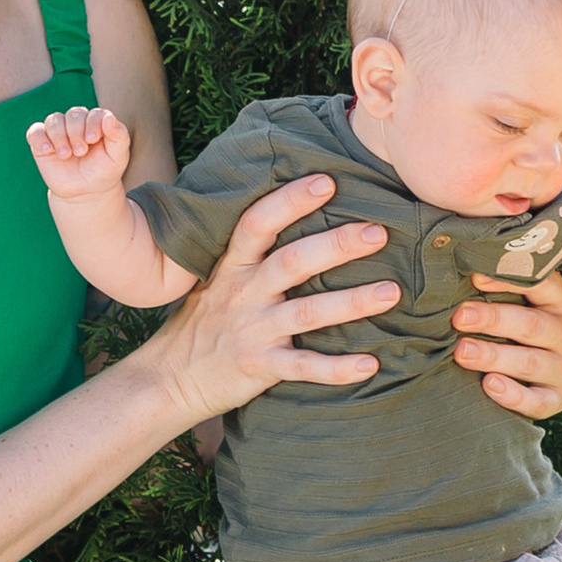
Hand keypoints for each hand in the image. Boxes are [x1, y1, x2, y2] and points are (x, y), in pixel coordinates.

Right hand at [26, 103, 132, 198]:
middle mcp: (77, 123)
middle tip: (80, 152)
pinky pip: (35, 132)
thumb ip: (119, 135)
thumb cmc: (103, 171)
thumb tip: (109, 117)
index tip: (93, 140)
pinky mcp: (42, 143)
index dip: (92, 123)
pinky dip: (39, 138)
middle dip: (76, 132)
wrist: (85, 192)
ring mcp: (58, 132)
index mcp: (97, 122)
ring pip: (54, 120)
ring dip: (59, 136)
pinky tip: (47, 149)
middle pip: (73, 114)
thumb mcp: (118, 156)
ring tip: (66, 154)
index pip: (94, 113)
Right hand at [138, 173, 397, 427]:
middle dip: (336, 245)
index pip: (259, 223)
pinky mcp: (260, 367)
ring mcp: (253, 331)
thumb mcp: (216, 282)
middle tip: (378, 232)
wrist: (170, 379)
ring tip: (391, 293)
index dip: (290, 201)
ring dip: (352, 302)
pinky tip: (370, 366)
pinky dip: (336, 369)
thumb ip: (251, 257)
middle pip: (293, 262)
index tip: (326, 182)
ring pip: (307, 313)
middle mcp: (244, 294)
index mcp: (233, 268)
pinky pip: (303, 367)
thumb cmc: (202, 325)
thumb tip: (294, 218)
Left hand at [449, 267, 561, 420]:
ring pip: (531, 362)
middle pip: (532, 325)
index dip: (509, 280)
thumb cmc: (514, 332)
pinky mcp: (558, 399)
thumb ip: (499, 291)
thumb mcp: (517, 306)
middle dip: (493, 320)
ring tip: (462, 352)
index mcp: (560, 303)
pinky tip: (489, 385)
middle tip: (459, 318)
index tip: (475, 277)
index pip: (542, 284)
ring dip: (494, 356)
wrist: (534, 380)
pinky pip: (537, 401)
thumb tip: (463, 274)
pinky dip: (513, 395)